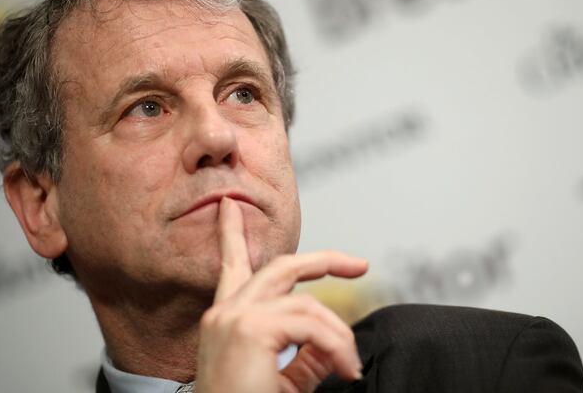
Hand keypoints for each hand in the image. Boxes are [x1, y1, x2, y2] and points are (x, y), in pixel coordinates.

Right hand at [195, 198, 367, 392]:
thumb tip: (333, 342)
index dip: (233, 235)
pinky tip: (344, 370)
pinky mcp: (249, 331)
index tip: (230, 208)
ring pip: (306, 302)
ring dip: (338, 334)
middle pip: (281, 267)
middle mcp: (225, 314)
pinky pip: (311, 325)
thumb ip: (306, 356)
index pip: (232, 268)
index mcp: (227, 322)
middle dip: (323, 259)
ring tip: (349, 367)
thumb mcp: (283, 381)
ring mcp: (234, 319)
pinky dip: (336, 346)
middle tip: (358, 263)